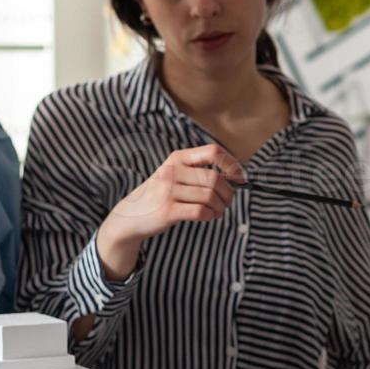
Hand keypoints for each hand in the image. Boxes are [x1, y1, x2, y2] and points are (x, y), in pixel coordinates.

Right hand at [97, 144, 245, 279]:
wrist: (130, 216)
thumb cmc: (160, 195)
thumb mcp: (174, 174)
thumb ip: (198, 171)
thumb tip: (236, 176)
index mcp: (177, 158)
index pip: (213, 151)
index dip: (232, 164)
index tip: (239, 177)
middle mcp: (172, 171)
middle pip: (215, 179)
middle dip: (228, 193)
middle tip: (226, 202)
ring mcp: (168, 191)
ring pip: (210, 197)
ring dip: (220, 207)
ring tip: (216, 211)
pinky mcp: (167, 210)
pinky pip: (201, 211)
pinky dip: (210, 215)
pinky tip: (208, 217)